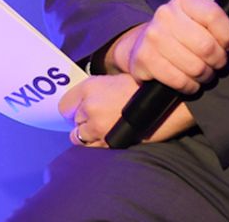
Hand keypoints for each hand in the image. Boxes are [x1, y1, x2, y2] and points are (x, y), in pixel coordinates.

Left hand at [59, 76, 196, 147]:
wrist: (165, 101)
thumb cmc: (142, 88)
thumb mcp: (113, 80)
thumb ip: (94, 92)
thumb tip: (84, 104)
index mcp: (89, 87)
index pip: (64, 106)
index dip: (72, 111)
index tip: (79, 112)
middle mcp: (89, 106)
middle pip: (73, 123)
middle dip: (82, 124)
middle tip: (98, 121)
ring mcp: (98, 126)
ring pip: (80, 138)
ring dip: (89, 137)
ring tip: (105, 130)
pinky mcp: (109, 142)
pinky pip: (94, 148)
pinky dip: (100, 145)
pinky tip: (111, 137)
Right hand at [108, 0, 228, 93]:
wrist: (146, 45)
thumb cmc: (186, 36)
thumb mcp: (209, 29)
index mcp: (184, 1)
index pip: (214, 15)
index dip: (227, 36)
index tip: (227, 45)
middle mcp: (165, 14)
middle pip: (206, 46)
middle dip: (218, 61)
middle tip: (216, 64)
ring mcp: (152, 36)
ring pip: (195, 66)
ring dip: (205, 76)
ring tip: (203, 73)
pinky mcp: (144, 58)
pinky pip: (179, 80)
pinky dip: (190, 86)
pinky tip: (189, 82)